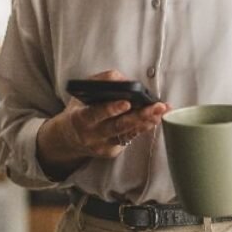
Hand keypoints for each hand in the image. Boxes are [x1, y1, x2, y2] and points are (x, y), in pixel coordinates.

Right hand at [38, 70, 166, 171]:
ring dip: (147, 122)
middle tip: (157, 107)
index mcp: (80, 118)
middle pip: (118, 127)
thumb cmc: (80, 109)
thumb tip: (125, 80)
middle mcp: (91, 135)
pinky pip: (130, 138)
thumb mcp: (83, 93)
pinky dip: (143, 127)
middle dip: (140, 116)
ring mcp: (102, 146)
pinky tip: (154, 119)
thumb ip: (102, 82)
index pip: (95, 114)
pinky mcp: (112, 151)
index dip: (111, 109)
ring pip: (128, 134)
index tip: (127, 103)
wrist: (69, 138)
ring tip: (161, 111)